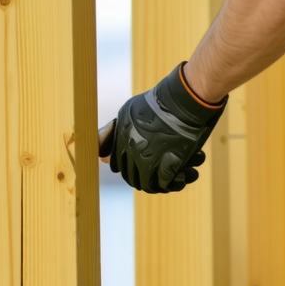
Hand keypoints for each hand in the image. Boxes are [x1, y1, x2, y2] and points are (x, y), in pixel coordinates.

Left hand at [98, 63, 226, 192]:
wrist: (182, 101)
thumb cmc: (158, 103)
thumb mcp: (129, 111)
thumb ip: (116, 129)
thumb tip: (102, 147)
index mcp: (122, 140)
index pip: (117, 166)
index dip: (126, 168)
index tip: (135, 167)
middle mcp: (133, 152)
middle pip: (132, 177)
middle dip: (142, 177)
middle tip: (153, 175)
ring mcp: (150, 160)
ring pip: (147, 184)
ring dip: (156, 183)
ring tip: (165, 178)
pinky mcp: (168, 165)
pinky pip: (164, 184)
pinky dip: (172, 182)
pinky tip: (179, 175)